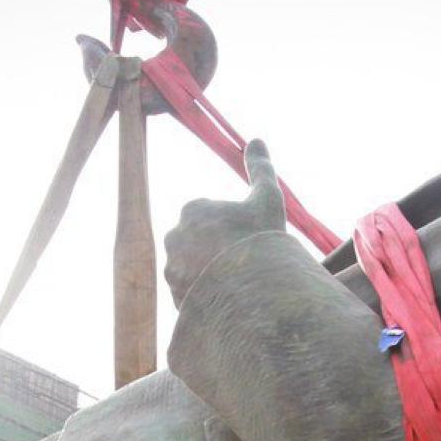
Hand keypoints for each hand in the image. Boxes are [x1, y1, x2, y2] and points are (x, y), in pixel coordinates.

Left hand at [164, 139, 285, 303]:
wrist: (252, 294)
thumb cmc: (261, 240)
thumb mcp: (268, 198)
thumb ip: (261, 168)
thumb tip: (256, 139)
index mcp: (192, 210)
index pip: (209, 215)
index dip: (231, 226)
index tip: (247, 238)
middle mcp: (174, 237)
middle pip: (199, 242)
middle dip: (216, 251)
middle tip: (243, 263)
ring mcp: (172, 269)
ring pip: (193, 268)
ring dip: (209, 274)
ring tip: (235, 286)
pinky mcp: (174, 297)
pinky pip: (189, 294)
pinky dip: (205, 297)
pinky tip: (227, 300)